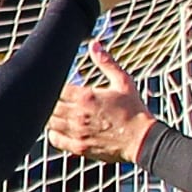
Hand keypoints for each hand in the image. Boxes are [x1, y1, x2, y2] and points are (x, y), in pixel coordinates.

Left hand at [47, 46, 159, 166]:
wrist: (142, 139)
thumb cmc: (134, 110)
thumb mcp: (123, 82)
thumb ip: (106, 62)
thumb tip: (95, 44)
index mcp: (86, 97)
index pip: (56, 88)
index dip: (53, 84)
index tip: (55, 82)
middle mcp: (78, 115)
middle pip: (48, 105)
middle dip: (49, 100)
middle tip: (54, 97)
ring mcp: (77, 132)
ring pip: (49, 122)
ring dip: (49, 116)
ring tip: (56, 111)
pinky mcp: (78, 147)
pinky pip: (55, 140)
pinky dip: (52, 133)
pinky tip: (58, 128)